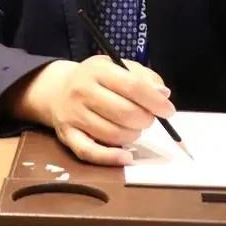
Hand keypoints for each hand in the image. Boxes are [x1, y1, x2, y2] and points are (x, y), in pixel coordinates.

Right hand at [7, 56, 173, 165]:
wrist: (57, 89)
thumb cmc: (96, 79)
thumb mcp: (118, 67)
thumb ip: (144, 77)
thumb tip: (163, 94)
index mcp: (98, 70)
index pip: (132, 86)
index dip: (154, 101)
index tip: (168, 110)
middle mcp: (82, 91)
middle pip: (124, 112)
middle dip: (145, 119)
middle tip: (149, 119)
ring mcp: (73, 115)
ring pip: (112, 134)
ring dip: (132, 136)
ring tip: (134, 128)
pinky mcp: (67, 136)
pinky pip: (90, 152)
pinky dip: (111, 158)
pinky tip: (126, 157)